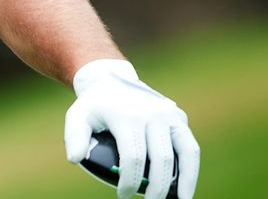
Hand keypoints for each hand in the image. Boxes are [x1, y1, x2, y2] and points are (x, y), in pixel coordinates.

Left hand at [65, 59, 199, 198]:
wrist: (110, 79)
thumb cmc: (93, 105)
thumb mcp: (77, 116)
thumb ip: (75, 137)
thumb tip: (75, 159)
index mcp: (127, 116)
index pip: (133, 157)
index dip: (129, 181)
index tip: (123, 196)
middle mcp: (152, 114)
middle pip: (160, 158)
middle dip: (156, 188)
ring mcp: (169, 114)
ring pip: (184, 152)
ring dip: (184, 182)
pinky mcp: (179, 117)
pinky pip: (190, 147)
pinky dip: (192, 169)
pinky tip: (186, 189)